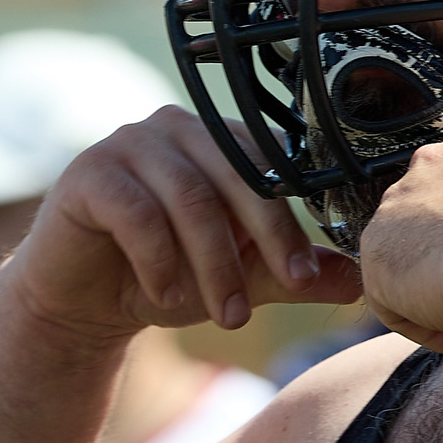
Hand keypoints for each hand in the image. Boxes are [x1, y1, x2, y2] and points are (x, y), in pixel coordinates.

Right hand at [7, 106, 362, 338]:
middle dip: (260, 244)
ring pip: (189, 198)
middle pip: (234, 177)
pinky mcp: (88, 173)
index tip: (305, 277)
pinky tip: (168, 296)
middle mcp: (176, 127)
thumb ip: (291, 275)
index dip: (289, 223)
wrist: (83, 300)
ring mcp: (128, 143)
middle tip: (272, 298)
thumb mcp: (238, 279)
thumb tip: (360, 282)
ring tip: (225, 316)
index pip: (268, 167)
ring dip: (212, 263)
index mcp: (219, 139)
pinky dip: (159, 260)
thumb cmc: (165, 276)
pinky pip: (136, 212)